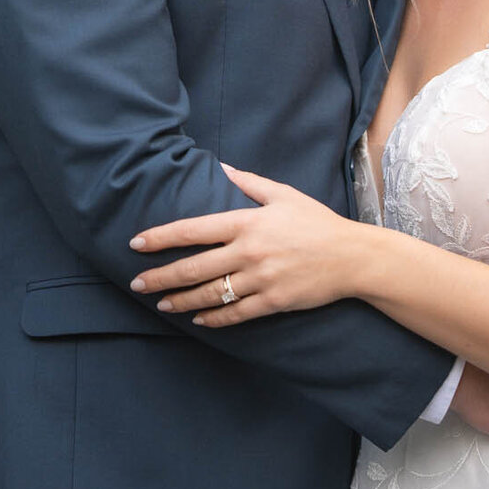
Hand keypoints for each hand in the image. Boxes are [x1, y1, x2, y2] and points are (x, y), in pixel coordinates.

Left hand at [129, 166, 355, 324]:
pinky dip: (214, 318)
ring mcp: (261, 279)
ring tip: (162, 303)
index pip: (194, 230)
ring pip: (210, 294)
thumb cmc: (317, 222)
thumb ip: (250, 183)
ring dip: (181, 300)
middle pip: (194, 267)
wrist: (352, 257)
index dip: (161, 237)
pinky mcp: (273, 302)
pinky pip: (236, 313)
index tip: (137, 243)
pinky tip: (198, 319)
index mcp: (248, 222)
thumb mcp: (284, 194)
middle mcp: (249, 252)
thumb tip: (222, 169)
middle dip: (161, 277)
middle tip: (137, 283)